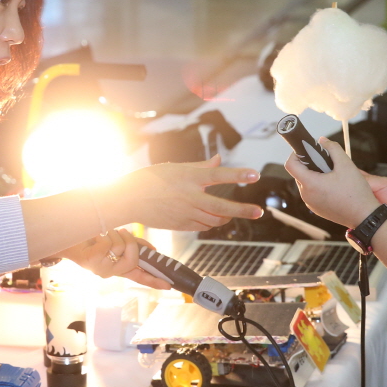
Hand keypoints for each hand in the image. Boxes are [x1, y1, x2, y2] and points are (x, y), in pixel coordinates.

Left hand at [60, 228, 170, 289]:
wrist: (70, 238)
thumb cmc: (95, 239)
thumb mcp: (117, 242)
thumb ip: (135, 246)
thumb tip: (152, 250)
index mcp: (119, 268)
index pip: (140, 277)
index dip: (155, 281)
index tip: (169, 286)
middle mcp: (112, 272)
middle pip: (133, 260)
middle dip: (131, 242)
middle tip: (123, 233)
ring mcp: (102, 268)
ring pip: (121, 247)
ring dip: (114, 234)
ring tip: (104, 234)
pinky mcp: (93, 261)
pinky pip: (109, 243)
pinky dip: (104, 234)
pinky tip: (96, 237)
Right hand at [101, 156, 262, 230]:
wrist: (128, 199)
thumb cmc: (150, 179)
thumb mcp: (176, 167)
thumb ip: (200, 166)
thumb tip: (218, 160)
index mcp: (189, 178)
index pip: (219, 175)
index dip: (238, 175)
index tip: (254, 175)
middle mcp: (190, 197)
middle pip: (222, 206)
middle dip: (243, 210)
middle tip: (258, 211)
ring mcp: (186, 213)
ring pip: (215, 220)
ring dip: (227, 217)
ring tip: (235, 213)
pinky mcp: (181, 225)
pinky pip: (203, 226)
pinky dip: (211, 222)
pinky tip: (214, 218)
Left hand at [284, 137, 377, 228]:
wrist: (365, 217)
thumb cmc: (356, 193)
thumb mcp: (346, 165)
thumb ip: (332, 149)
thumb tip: (322, 141)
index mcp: (310, 184)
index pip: (291, 164)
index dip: (296, 153)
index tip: (308, 150)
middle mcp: (306, 196)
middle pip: (300, 173)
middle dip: (311, 164)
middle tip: (326, 161)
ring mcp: (311, 204)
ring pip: (307, 183)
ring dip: (316, 175)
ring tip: (333, 175)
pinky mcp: (317, 210)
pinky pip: (313, 193)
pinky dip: (319, 186)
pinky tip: (335, 186)